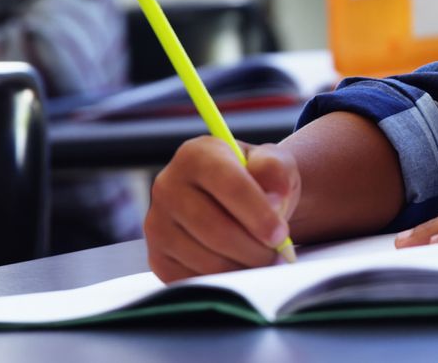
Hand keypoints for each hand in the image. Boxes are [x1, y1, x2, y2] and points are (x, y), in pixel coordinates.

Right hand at [144, 136, 300, 282]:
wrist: (240, 201)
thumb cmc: (259, 181)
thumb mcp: (275, 164)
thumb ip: (276, 170)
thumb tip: (275, 197)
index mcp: (197, 155)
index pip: (230, 186)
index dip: (258, 215)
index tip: (280, 235)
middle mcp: (167, 186)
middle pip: (216, 229)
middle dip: (255, 249)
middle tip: (279, 256)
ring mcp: (157, 224)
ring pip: (206, 260)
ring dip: (244, 267)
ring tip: (265, 261)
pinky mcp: (157, 257)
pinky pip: (193, 280)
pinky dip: (225, 281)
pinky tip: (242, 267)